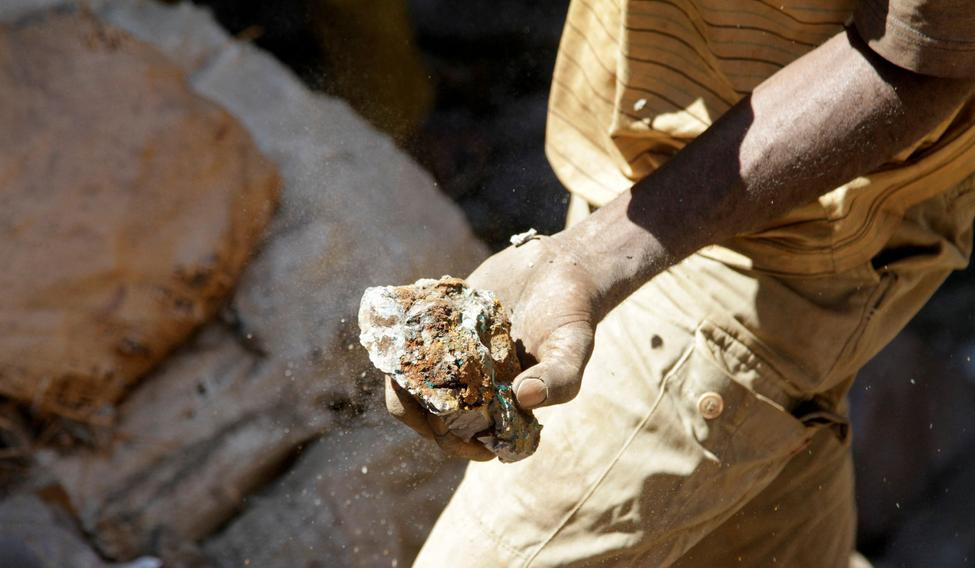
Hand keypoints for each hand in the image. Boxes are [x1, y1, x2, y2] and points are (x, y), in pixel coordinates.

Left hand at [385, 234, 600, 460]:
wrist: (556, 269)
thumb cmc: (570, 316)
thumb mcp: (574, 347)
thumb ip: (558, 378)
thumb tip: (524, 398)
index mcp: (501, 409)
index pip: (468, 443)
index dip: (456, 442)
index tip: (452, 425)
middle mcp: (471, 390)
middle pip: (428, 418)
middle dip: (418, 409)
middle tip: (419, 385)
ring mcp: (451, 360)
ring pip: (410, 383)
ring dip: (403, 374)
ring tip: (408, 354)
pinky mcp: (439, 328)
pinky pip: (408, 343)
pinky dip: (401, 337)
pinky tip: (411, 320)